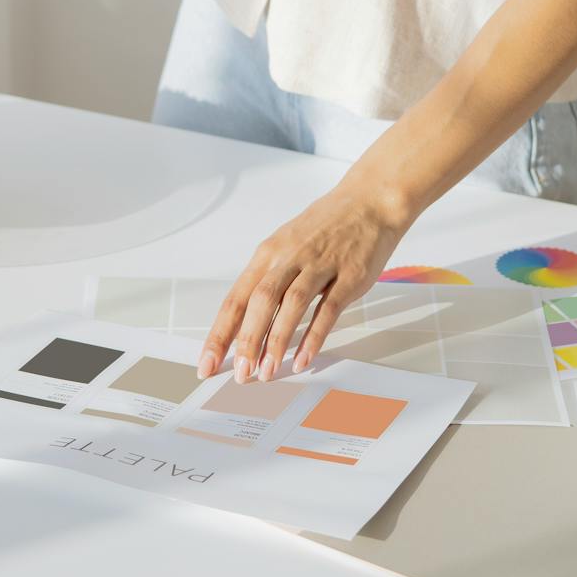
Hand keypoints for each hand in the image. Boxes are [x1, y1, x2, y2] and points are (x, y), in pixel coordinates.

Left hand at [197, 178, 412, 382]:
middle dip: (246, 341)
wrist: (369, 201)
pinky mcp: (349, 275)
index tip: (208, 362)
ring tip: (266, 372)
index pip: (236, 298)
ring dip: (276, 341)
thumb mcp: (286, 246)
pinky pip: (328, 308)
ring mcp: (320, 265)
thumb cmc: (325, 227)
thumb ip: (267, 280)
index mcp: (268, 254)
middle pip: (259, 302)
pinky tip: (303, 358)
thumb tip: (243, 321)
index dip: (220, 333)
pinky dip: (314, 335)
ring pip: (291, 304)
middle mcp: (289, 258)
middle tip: (239, 374)